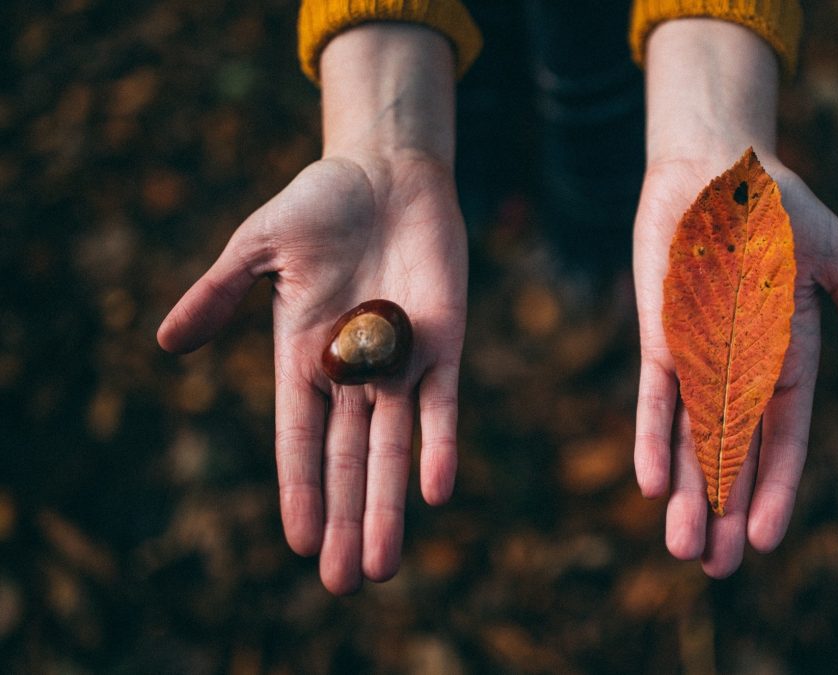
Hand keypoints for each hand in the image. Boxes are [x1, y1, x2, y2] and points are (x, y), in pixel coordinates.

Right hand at [157, 26, 465, 593]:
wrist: (385, 173)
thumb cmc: (318, 205)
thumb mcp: (257, 248)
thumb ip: (218, 294)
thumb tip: (166, 343)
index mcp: (304, 357)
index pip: (300, 439)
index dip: (299, 490)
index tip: (297, 543)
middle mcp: (354, 373)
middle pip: (348, 460)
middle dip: (345, 519)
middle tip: (342, 582)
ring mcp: (401, 362)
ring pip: (394, 448)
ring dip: (387, 505)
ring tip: (380, 565)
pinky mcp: (443, 343)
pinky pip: (443, 403)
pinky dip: (439, 445)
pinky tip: (433, 492)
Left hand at [633, 20, 837, 576]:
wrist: (717, 165)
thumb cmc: (780, 208)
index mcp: (787, 357)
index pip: (783, 437)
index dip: (776, 487)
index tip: (767, 538)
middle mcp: (738, 368)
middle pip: (732, 453)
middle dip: (725, 509)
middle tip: (717, 568)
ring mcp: (696, 355)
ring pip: (691, 437)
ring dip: (687, 491)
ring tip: (683, 547)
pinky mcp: (659, 336)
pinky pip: (656, 395)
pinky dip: (652, 436)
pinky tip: (650, 483)